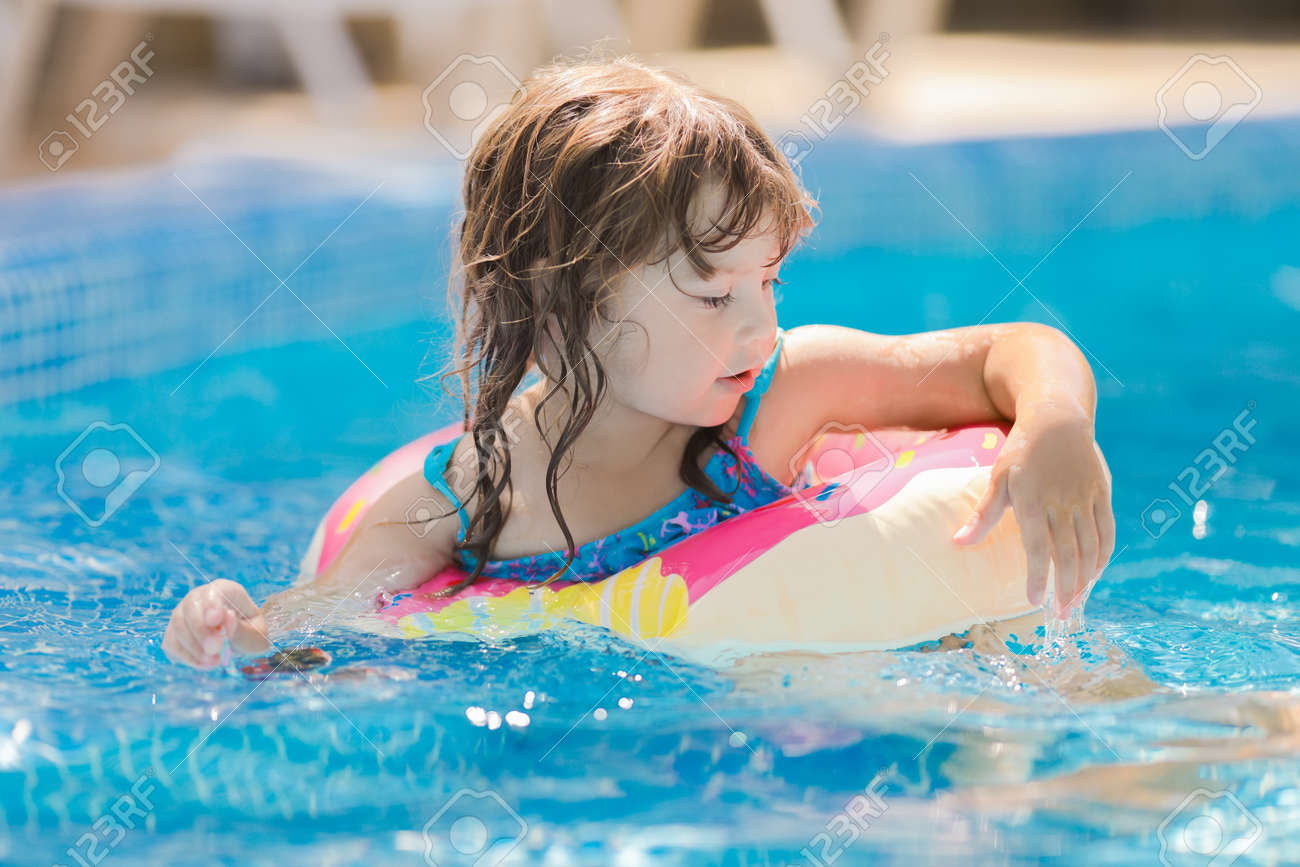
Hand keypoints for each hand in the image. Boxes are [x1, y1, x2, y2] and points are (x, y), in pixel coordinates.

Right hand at [162, 579, 272, 668]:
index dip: (212, 604)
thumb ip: (242, 629)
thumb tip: (226, 618)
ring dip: (194, 646)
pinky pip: (171, 642)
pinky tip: (205, 664)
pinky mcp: (174, 632)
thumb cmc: (251, 635)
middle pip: (191, 606)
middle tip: (215, 649)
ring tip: (214, 661)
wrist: (239, 643)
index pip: (214, 590)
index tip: (215, 621)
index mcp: (226, 590)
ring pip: (178, 625)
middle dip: (201, 630)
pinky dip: (186, 656)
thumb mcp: (256, 635)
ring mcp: (184, 613)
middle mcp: (201, 597)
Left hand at [951, 408, 1114, 617]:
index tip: (1034, 600)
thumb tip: (958, 543)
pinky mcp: (1102, 494)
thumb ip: (983, 514)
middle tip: (1061, 615)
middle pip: (1068, 552)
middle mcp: (1062, 502)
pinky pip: (1107, 530)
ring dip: (1086, 577)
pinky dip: (1103, 555)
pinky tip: (1096, 574)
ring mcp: (1086, 498)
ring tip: (1077, 602)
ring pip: (1091, 546)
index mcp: (1032, 500)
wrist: (1057, 418)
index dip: (1037, 575)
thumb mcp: (998, 478)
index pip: (1037, 546)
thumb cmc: (1021, 450)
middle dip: (1065, 587)